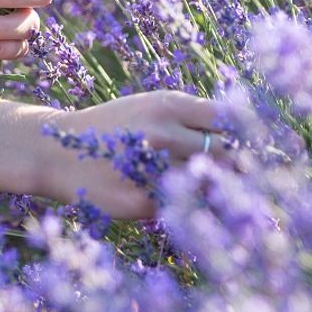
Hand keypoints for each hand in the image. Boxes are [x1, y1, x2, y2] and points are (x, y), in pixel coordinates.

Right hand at [32, 92, 231, 218]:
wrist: (56, 152)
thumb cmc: (114, 128)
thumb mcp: (150, 107)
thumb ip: (192, 119)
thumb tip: (244, 138)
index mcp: (170, 105)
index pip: (228, 119)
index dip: (247, 135)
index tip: (255, 146)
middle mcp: (163, 133)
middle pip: (224, 154)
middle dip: (235, 166)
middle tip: (242, 176)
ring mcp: (152, 168)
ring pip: (207, 184)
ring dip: (215, 190)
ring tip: (215, 193)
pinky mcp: (142, 200)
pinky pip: (181, 206)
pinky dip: (188, 207)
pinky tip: (183, 204)